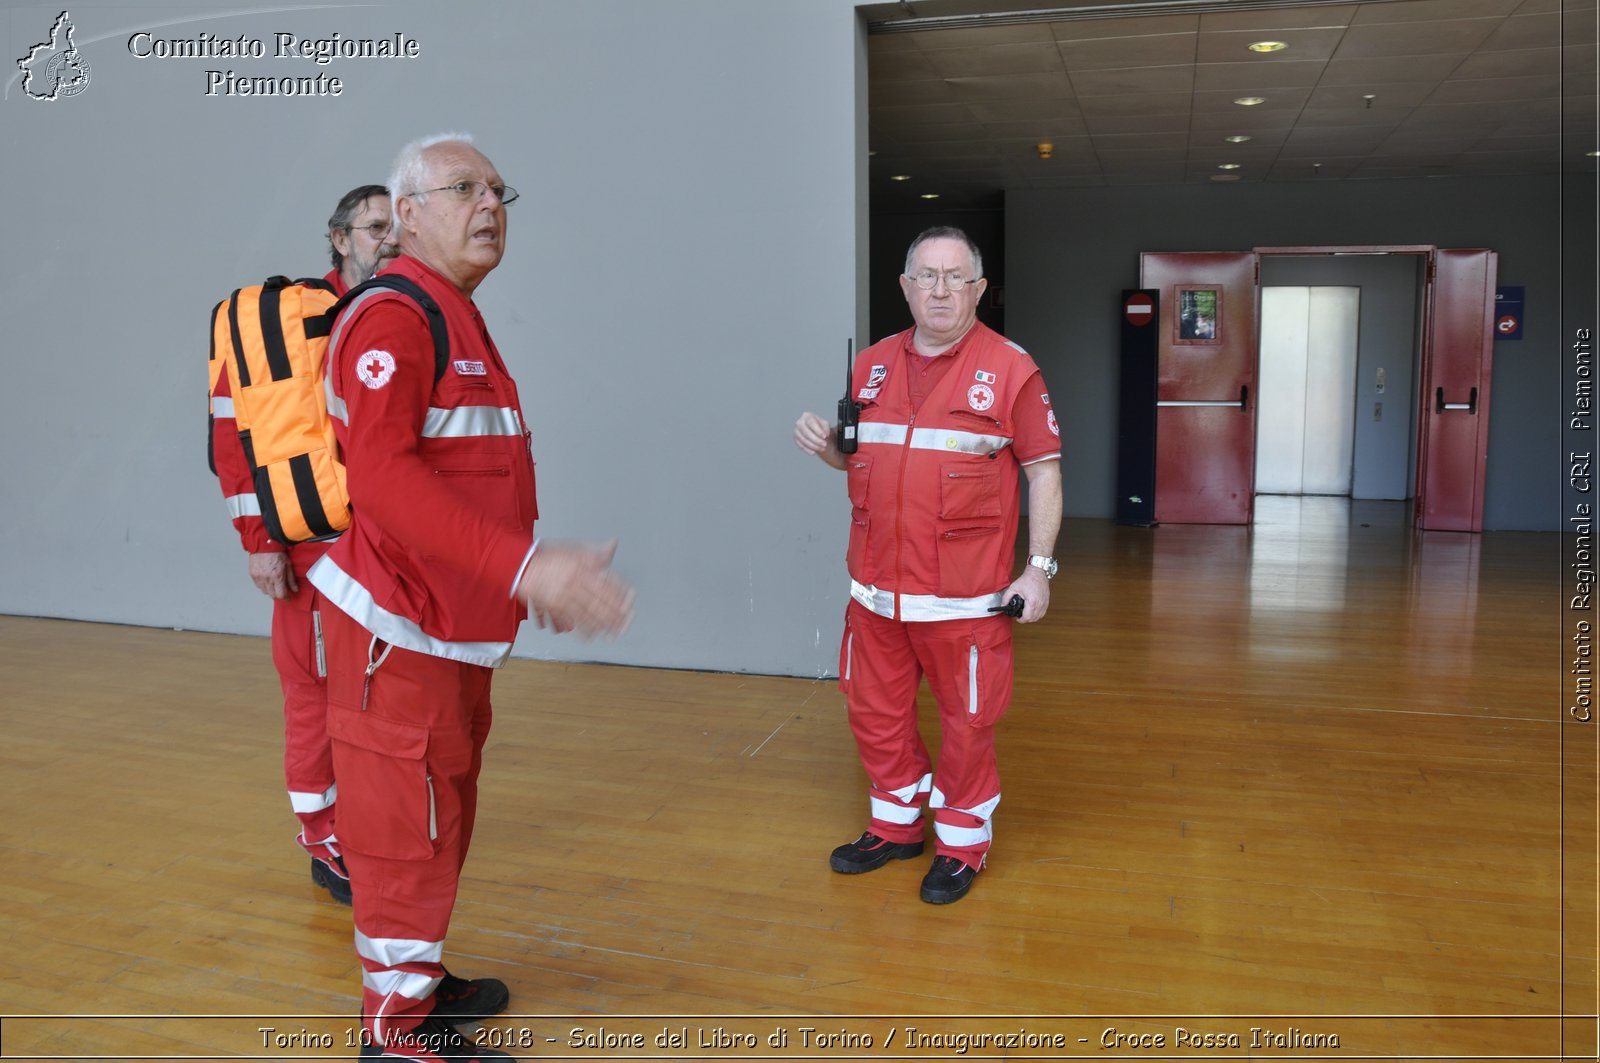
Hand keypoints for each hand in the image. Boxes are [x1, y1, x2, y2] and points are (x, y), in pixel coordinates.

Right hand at [248, 552, 295, 599]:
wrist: (264, 544)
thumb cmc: (278, 553)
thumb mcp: (288, 565)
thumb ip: (291, 579)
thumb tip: (295, 590)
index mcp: (277, 577)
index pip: (280, 595)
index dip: (285, 598)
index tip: (288, 598)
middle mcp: (266, 579)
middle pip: (272, 595)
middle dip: (278, 594)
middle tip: (281, 590)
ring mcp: (258, 577)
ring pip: (264, 591)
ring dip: (270, 590)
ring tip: (274, 584)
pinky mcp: (252, 575)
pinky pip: (258, 585)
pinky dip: (263, 585)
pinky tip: (267, 580)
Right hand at [516, 540, 633, 638]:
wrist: (521, 564)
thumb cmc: (549, 556)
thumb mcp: (575, 548)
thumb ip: (596, 551)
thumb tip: (613, 545)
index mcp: (580, 567)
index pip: (604, 581)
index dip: (619, 592)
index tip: (630, 600)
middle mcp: (572, 582)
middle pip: (597, 600)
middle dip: (614, 614)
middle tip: (627, 621)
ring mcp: (562, 596)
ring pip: (585, 613)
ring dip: (601, 624)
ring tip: (614, 632)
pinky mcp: (553, 606)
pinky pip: (569, 619)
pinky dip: (581, 629)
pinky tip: (592, 635)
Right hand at [794, 411, 844, 469]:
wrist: (821, 436)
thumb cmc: (823, 429)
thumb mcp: (827, 426)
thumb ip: (826, 427)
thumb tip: (825, 432)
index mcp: (807, 416)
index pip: (811, 422)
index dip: (818, 430)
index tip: (824, 436)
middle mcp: (800, 422)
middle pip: (806, 432)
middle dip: (816, 439)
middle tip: (824, 444)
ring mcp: (797, 431)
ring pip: (803, 439)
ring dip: (813, 445)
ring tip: (821, 448)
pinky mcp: (796, 439)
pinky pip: (801, 445)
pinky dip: (808, 449)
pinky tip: (814, 451)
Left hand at [1001, 566, 1049, 622]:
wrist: (1037, 573)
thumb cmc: (1027, 579)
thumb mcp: (1013, 587)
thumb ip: (1006, 598)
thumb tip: (1003, 605)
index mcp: (1032, 602)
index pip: (1027, 617)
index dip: (1020, 620)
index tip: (1017, 618)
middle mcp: (1040, 604)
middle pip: (1033, 619)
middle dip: (1025, 619)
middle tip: (1020, 616)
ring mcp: (1044, 603)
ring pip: (1039, 617)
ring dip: (1032, 617)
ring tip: (1025, 613)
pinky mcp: (1047, 601)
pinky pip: (1043, 613)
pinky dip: (1037, 614)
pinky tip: (1032, 611)